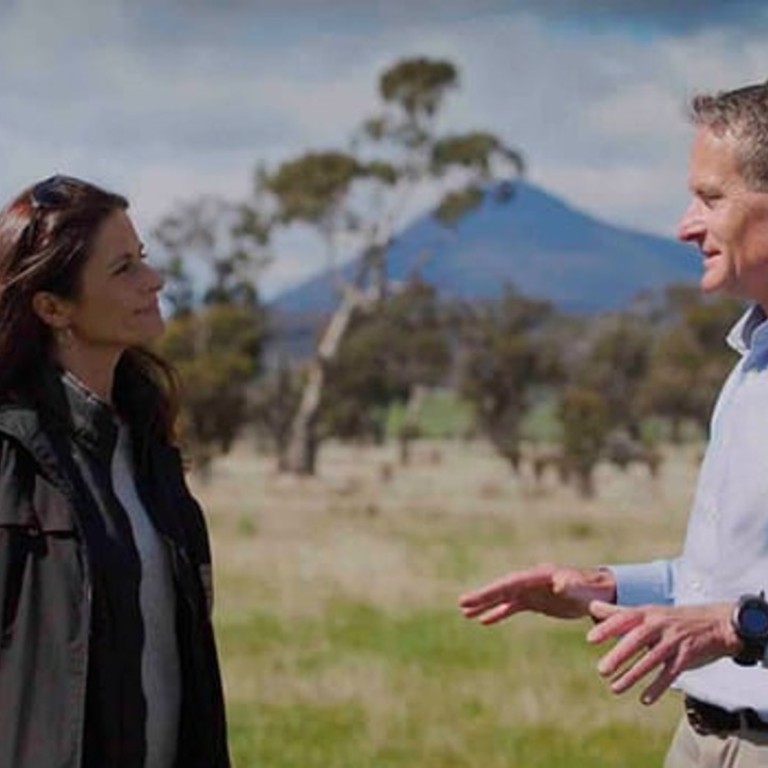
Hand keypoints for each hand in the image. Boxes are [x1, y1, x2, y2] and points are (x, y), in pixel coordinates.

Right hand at [458, 562, 616, 623]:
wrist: (600, 591)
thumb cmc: (593, 588)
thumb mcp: (584, 587)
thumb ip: (571, 584)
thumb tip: (560, 583)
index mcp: (538, 575)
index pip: (509, 583)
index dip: (491, 591)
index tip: (473, 598)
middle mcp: (530, 581)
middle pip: (502, 588)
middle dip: (482, 596)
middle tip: (461, 604)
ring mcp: (532, 591)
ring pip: (504, 597)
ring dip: (485, 604)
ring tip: (465, 612)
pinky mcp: (536, 601)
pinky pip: (512, 606)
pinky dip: (498, 612)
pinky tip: (485, 620)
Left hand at [587, 601, 739, 704]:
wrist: (716, 623)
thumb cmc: (673, 619)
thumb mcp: (648, 612)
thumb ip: (619, 612)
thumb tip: (591, 606)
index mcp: (647, 613)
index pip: (624, 618)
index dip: (607, 628)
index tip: (590, 639)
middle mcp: (660, 625)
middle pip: (637, 639)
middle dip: (619, 655)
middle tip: (601, 670)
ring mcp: (674, 641)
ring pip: (651, 659)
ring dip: (633, 675)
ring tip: (614, 688)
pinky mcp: (688, 656)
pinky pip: (670, 673)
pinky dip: (658, 686)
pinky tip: (645, 699)